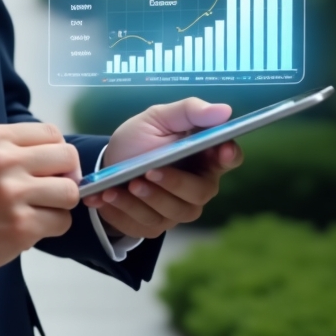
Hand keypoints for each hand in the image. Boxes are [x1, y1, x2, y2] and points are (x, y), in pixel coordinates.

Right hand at [0, 123, 80, 273]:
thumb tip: (57, 153)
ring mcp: (14, 194)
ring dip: (62, 203)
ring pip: (70, 191)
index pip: (52, 132)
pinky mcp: (21, 226)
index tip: (52, 166)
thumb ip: (15, 147)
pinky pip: (62, 222)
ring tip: (42, 208)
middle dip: (66, 174)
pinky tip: (33, 225)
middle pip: (67, 157)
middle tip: (53, 188)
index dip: (58, 151)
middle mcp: (5, 161)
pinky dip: (53, 225)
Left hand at [81, 99, 242, 240]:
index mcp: (202, 157)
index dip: (229, 155)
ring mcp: (176, 210)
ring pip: (173, 212)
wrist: (107, 164)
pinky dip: (123, 209)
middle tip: (150, 172)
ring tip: (127, 184)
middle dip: (175, 183)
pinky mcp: (153, 226)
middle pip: (200, 192)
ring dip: (148, 199)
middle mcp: (196, 187)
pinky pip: (144, 224)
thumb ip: (188, 112)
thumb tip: (224, 110)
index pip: (229, 158)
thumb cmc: (139, 140)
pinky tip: (106, 196)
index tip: (222, 148)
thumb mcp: (156, 118)